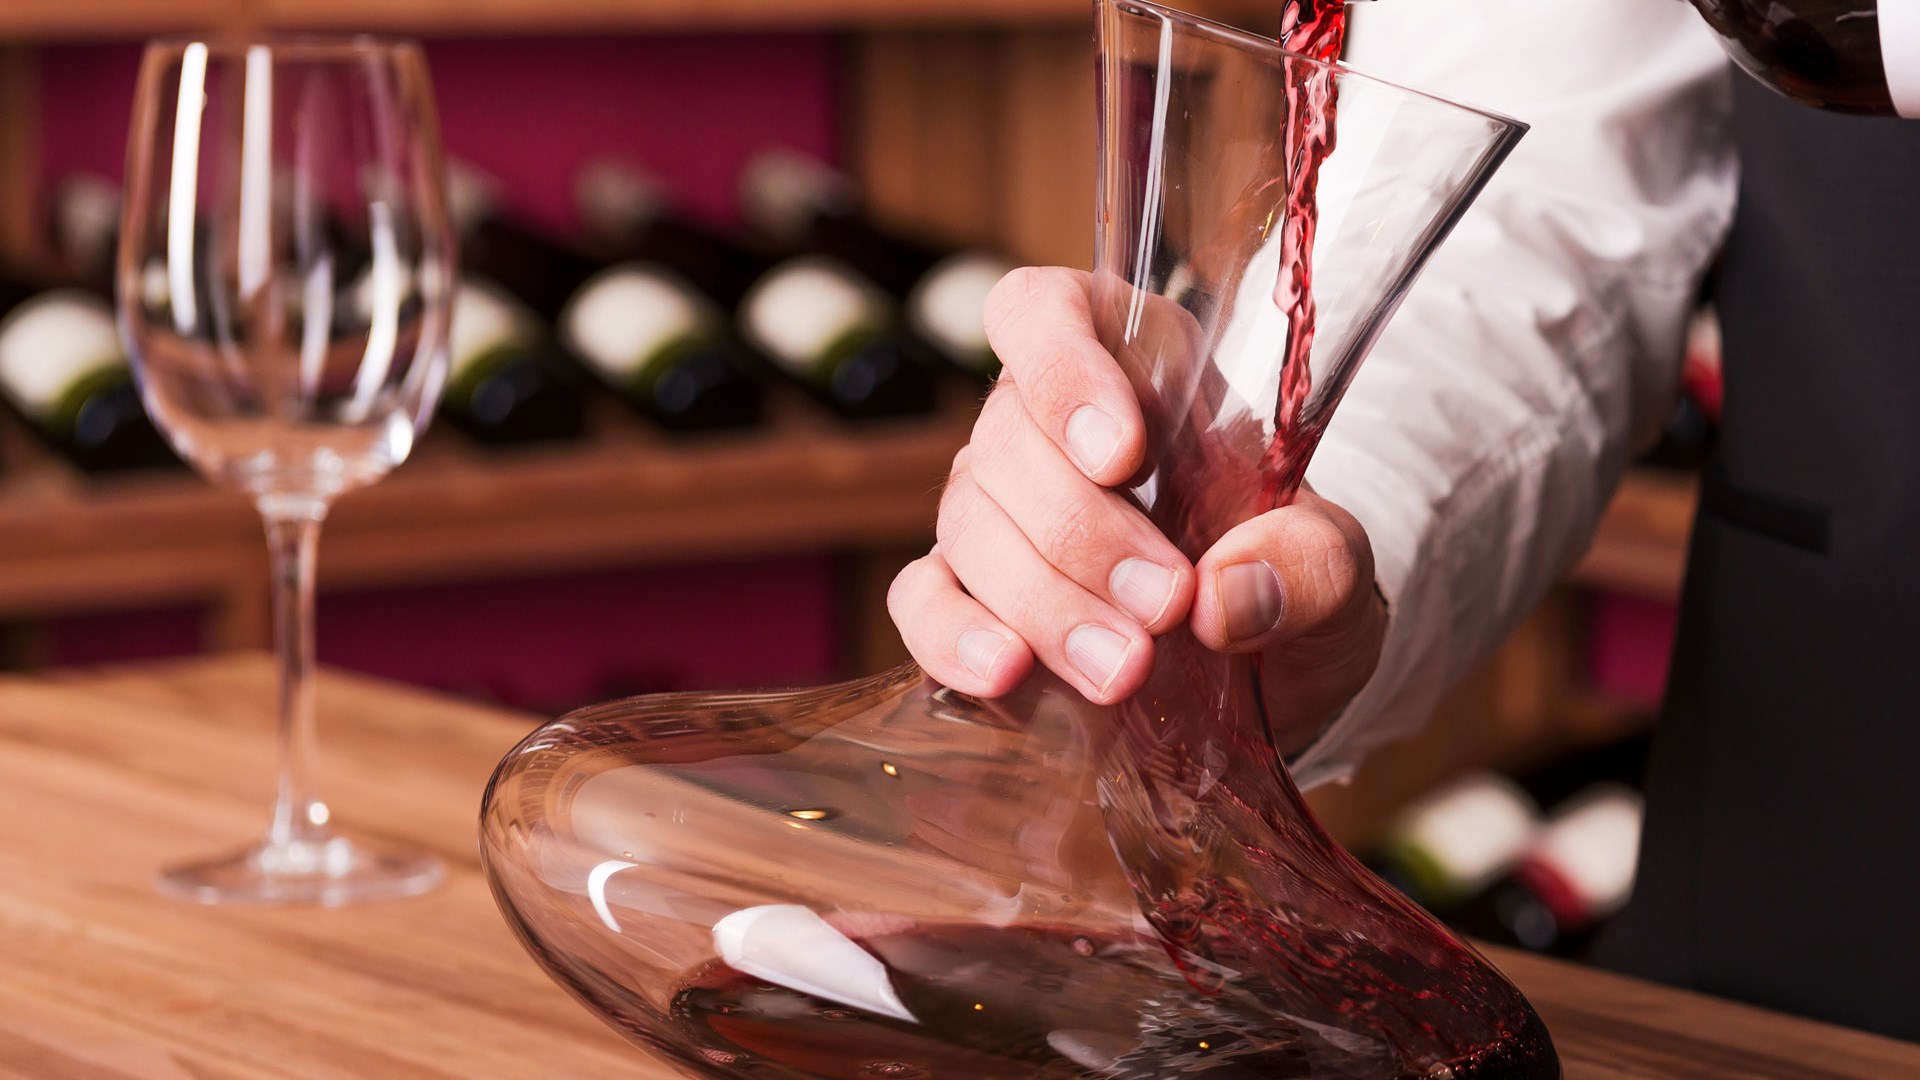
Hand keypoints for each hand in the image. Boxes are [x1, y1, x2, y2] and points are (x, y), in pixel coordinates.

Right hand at [889, 267, 1387, 743]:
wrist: (1272, 672)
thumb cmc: (1288, 577)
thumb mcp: (1338, 565)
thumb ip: (1309, 563)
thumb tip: (1227, 598)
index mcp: (1131, 364)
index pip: (1044, 313)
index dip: (1065, 372)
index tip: (1123, 456)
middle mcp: (1042, 427)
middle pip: (1007, 441)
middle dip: (1084, 532)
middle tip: (1168, 606)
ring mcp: (993, 513)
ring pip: (967, 526)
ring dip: (1043, 601)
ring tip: (1125, 670)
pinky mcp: (966, 598)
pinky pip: (921, 602)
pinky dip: (953, 636)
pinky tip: (1006, 674)